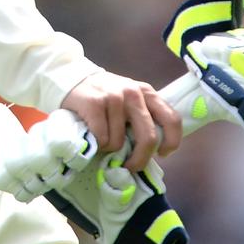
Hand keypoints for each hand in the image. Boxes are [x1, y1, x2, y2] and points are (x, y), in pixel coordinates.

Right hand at [61, 71, 182, 171]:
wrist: (71, 78)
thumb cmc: (104, 96)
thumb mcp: (129, 100)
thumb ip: (142, 117)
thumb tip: (152, 152)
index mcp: (147, 92)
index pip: (172, 119)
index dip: (171, 142)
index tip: (161, 154)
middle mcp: (133, 93)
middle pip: (148, 137)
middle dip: (140, 159)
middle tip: (130, 166)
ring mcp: (114, 97)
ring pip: (120, 142)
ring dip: (110, 148)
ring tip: (103, 138)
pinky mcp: (95, 103)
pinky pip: (102, 138)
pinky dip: (97, 144)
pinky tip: (92, 134)